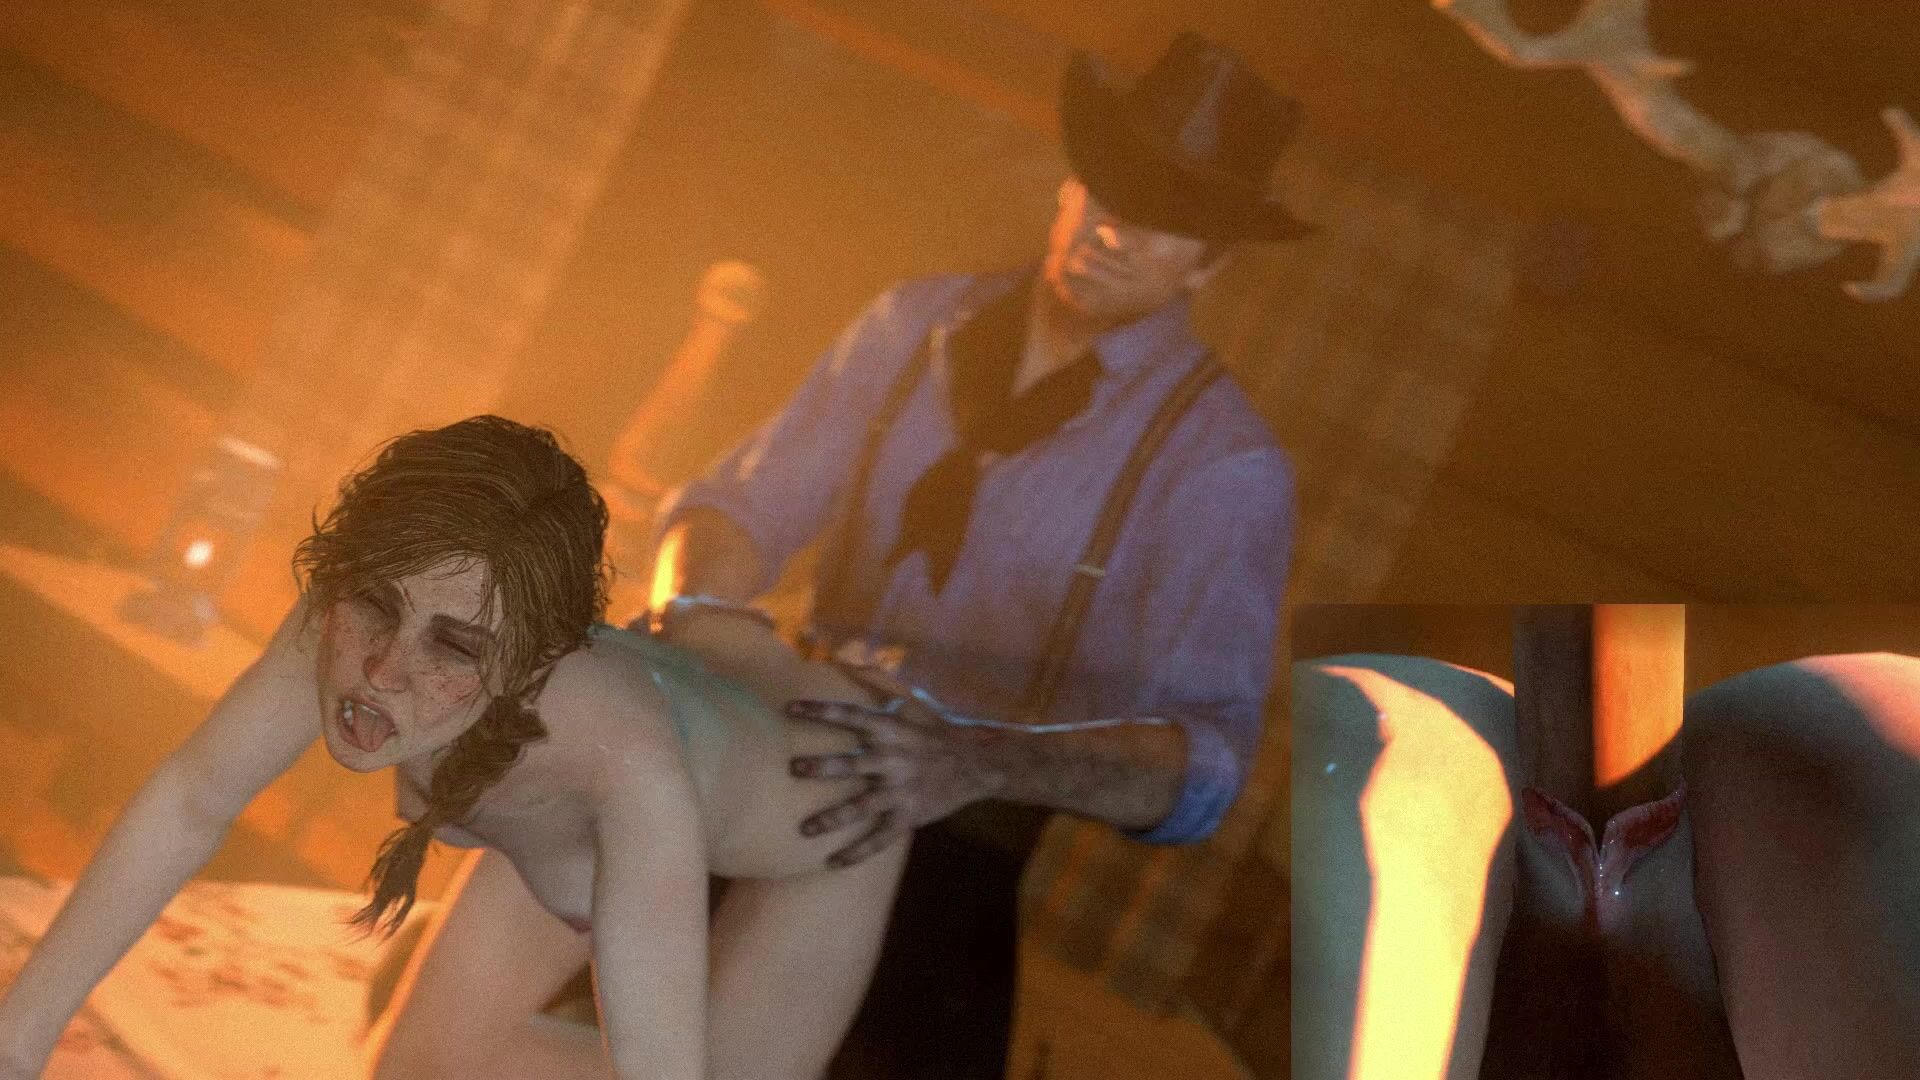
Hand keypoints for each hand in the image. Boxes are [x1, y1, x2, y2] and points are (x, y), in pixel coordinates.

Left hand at [783, 666, 1005, 867]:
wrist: (976, 766)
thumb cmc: (937, 737)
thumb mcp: (911, 711)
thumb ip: (879, 695)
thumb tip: (848, 666)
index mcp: (891, 731)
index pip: (851, 716)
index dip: (821, 711)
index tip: (790, 708)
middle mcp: (893, 760)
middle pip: (852, 764)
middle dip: (822, 767)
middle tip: (794, 768)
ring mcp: (901, 791)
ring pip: (861, 807)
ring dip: (832, 817)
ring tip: (805, 828)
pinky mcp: (908, 816)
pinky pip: (880, 838)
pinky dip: (857, 853)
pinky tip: (832, 862)